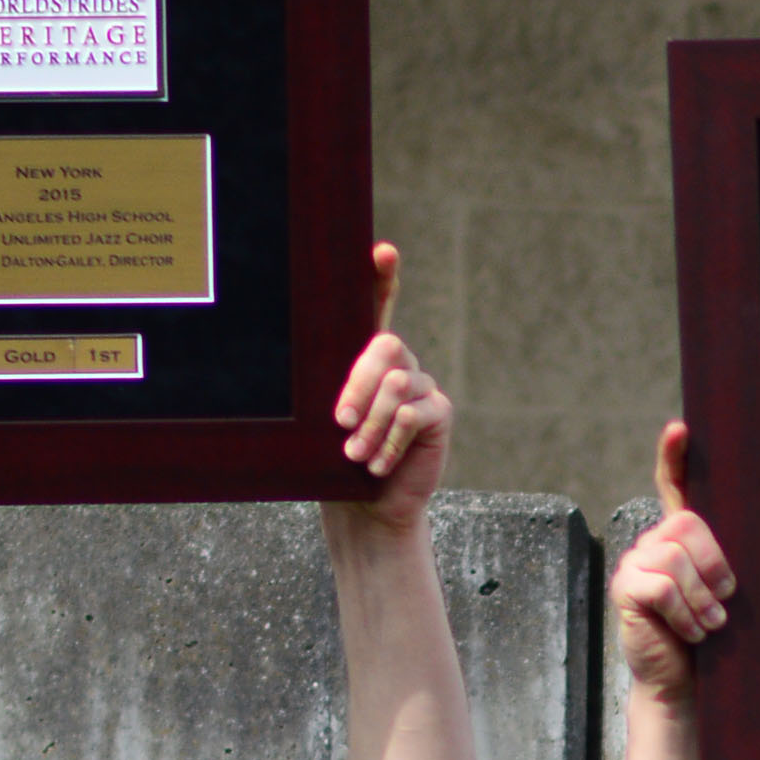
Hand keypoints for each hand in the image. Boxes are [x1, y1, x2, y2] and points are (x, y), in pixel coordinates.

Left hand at [329, 246, 452, 528]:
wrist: (365, 506)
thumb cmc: (333, 461)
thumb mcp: (320, 424)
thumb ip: (330, 396)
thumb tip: (326, 393)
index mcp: (363, 358)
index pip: (375, 306)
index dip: (382, 276)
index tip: (383, 252)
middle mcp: (397, 364)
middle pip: (384, 346)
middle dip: (359, 384)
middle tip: (339, 422)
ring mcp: (422, 386)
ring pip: (398, 386)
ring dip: (371, 424)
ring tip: (354, 454)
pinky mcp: (438, 414)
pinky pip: (414, 415)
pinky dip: (391, 441)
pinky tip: (378, 465)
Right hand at [613, 419, 735, 706]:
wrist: (685, 684)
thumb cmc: (712, 638)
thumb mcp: (725, 595)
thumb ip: (727, 564)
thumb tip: (755, 544)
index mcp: (679, 538)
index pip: (672, 485)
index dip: (674, 456)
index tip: (680, 429)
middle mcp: (653, 542)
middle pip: (687, 523)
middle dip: (714, 565)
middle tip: (724, 602)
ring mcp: (635, 563)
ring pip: (675, 557)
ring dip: (701, 598)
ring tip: (709, 624)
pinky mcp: (625, 589)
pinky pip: (660, 586)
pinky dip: (683, 613)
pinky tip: (688, 631)